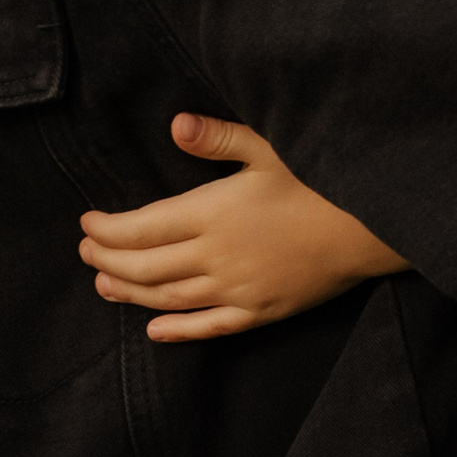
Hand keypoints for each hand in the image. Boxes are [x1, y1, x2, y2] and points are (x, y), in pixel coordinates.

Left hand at [78, 113, 409, 342]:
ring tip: (104, 285)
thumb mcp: (270, 148)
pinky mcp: (259, 311)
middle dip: (107, 259)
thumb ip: (219, 138)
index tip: (87, 221)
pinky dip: (176, 331)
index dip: (107, 228)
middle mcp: (216, 257)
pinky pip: (208, 328)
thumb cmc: (320, 180)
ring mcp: (236, 289)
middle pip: (144, 267)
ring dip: (129, 294)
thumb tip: (175, 125)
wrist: (370, 226)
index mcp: (213, 212)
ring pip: (167, 299)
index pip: (141, 228)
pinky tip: (154, 331)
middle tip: (85, 250)